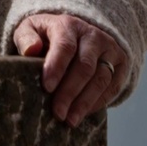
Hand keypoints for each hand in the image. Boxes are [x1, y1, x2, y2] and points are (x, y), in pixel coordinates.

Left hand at [12, 12, 127, 126]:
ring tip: (70, 120)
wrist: (76, 32)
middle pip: (84, 66)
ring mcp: (110, 50)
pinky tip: (84, 114)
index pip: (65, 46)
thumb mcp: (31, 30)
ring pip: (101, 79)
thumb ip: (26, 38)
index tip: (46, 88)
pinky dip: (98, 103)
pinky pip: (113, 87)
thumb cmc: (46, 35)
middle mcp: (93, 36)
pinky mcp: (121, 64)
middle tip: (58, 113)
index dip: (56, 68)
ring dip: (85, 102)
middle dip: (70, 92)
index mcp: (68, 25)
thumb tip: (30, 50)